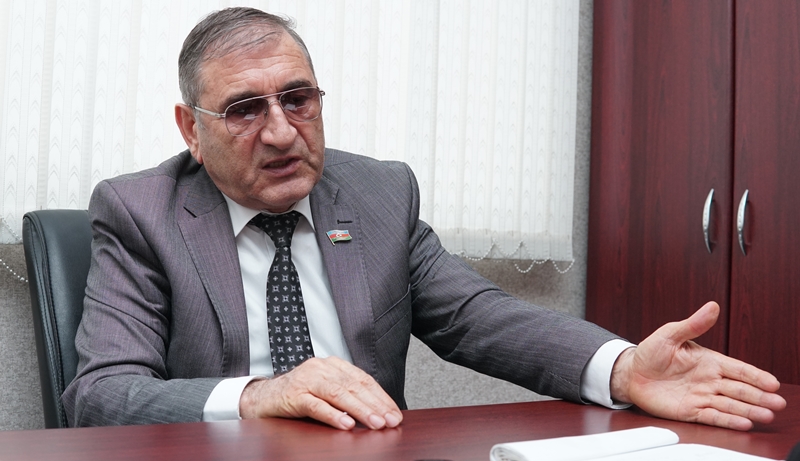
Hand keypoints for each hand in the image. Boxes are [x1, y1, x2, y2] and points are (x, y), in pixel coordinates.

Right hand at [239, 356, 402, 429]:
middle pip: (354, 386)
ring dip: (359, 410)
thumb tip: (378, 413)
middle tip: (391, 421)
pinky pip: (316, 405)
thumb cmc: (297, 397)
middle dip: (375, 405)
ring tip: (375, 423)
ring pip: (338, 394)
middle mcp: (321, 368)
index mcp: (332, 365)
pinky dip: (333, 415)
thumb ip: (347, 397)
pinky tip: (346, 425)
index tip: (395, 413)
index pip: (362, 379)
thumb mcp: (325, 393)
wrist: (261, 398)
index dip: (381, 397)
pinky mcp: (293, 395)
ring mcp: (306, 380)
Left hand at [610, 301, 786, 430]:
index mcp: (708, 361)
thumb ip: (693, 324)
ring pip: (730, 405)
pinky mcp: (690, 411)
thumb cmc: (650, 352)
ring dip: (749, 410)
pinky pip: (712, 416)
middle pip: (739, 389)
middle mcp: (709, 380)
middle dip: (760, 396)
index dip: (756, 376)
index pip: (738, 369)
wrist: (631, 373)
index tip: (772, 382)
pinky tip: (743, 423)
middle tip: (778, 403)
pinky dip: (727, 420)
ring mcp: (701, 396)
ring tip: (767, 415)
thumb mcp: (670, 334)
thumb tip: (712, 306)